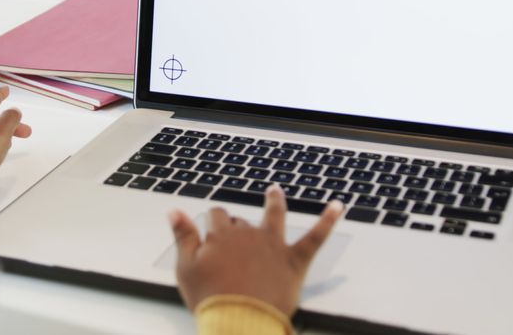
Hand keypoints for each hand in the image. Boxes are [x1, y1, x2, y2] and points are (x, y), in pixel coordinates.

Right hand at [167, 184, 342, 315]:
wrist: (239, 322)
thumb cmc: (211, 299)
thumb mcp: (186, 268)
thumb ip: (182, 236)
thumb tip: (174, 211)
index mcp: (221, 235)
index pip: (216, 216)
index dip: (214, 224)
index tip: (212, 234)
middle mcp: (248, 234)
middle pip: (242, 221)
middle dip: (237, 227)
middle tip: (234, 246)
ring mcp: (273, 245)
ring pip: (275, 215)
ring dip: (275, 201)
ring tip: (275, 191)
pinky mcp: (294, 260)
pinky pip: (315, 236)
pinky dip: (328, 220)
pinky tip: (337, 206)